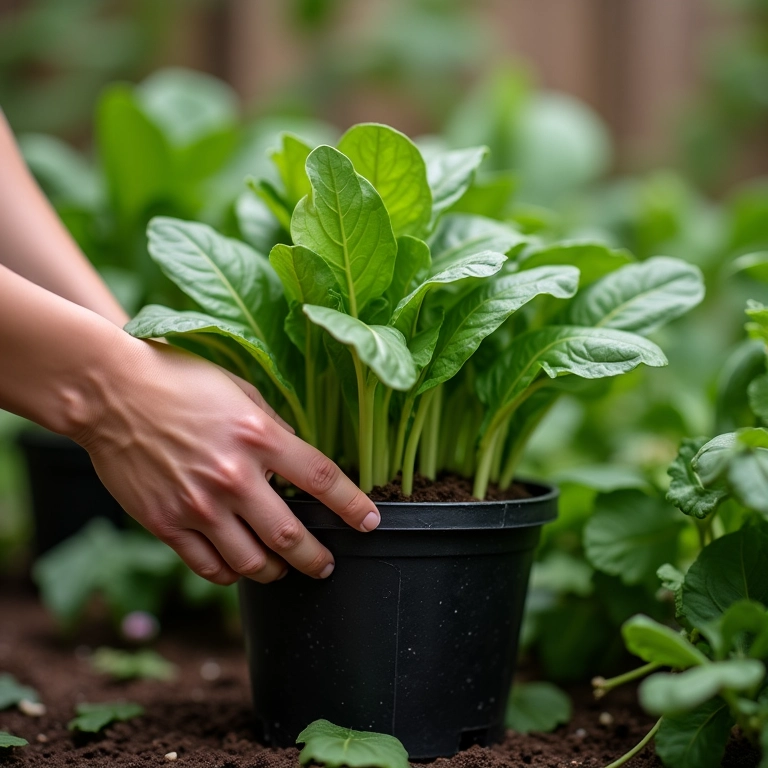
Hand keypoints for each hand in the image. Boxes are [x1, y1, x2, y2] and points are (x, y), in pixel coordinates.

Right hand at [76, 335, 380, 584]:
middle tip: (327, 565)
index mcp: (259, 437)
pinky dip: (230, 574)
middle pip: (291, 537)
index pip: (324, 481)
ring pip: (252, 563)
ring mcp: (199, 506)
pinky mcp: (166, 523)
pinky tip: (238, 568)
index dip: (353, 507)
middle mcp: (234, 477)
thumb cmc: (180, 382)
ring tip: (283, 570)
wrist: (111, 392)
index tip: (370, 522)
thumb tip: (299, 458)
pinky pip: (209, 566)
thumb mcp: (240, 391)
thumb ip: (274, 427)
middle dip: (318, 559)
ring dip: (276, 573)